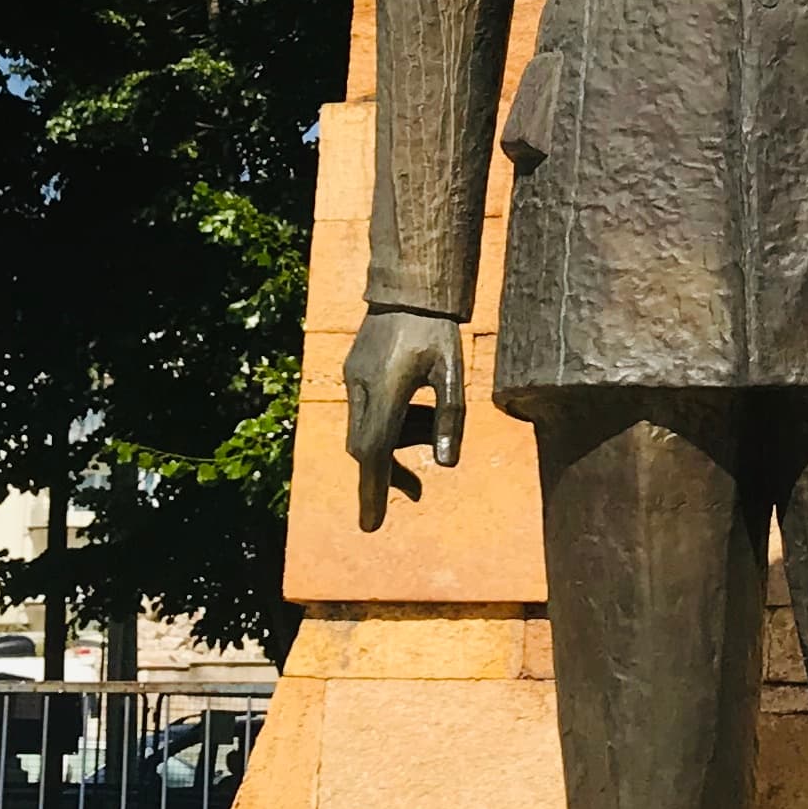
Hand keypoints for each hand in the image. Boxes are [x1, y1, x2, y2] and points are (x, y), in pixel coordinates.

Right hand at [343, 308, 466, 530]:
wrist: (409, 282)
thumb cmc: (437, 327)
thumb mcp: (454, 372)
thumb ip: (451, 418)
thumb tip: (446, 465)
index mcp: (387, 390)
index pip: (374, 453)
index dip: (372, 492)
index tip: (370, 526)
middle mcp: (362, 387)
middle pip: (365, 448)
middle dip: (385, 474)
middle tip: (415, 490)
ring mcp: (353, 378)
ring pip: (362, 430)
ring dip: (388, 446)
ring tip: (425, 435)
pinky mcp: (353, 370)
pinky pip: (363, 410)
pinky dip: (384, 424)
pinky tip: (412, 409)